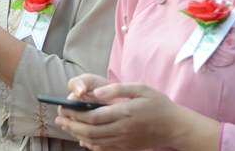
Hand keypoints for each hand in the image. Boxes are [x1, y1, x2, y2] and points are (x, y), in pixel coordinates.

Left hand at [55, 80, 183, 150]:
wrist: (174, 126)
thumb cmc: (158, 104)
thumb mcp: (141, 88)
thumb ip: (117, 89)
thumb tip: (96, 92)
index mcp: (124, 112)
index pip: (93, 116)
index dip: (76, 114)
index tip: (64, 108)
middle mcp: (122, 129)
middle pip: (90, 131)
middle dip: (72, 125)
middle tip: (59, 119)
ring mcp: (124, 141)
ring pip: (94, 141)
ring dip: (77, 135)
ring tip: (66, 127)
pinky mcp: (126, 147)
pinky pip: (104, 148)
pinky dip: (90, 145)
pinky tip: (82, 139)